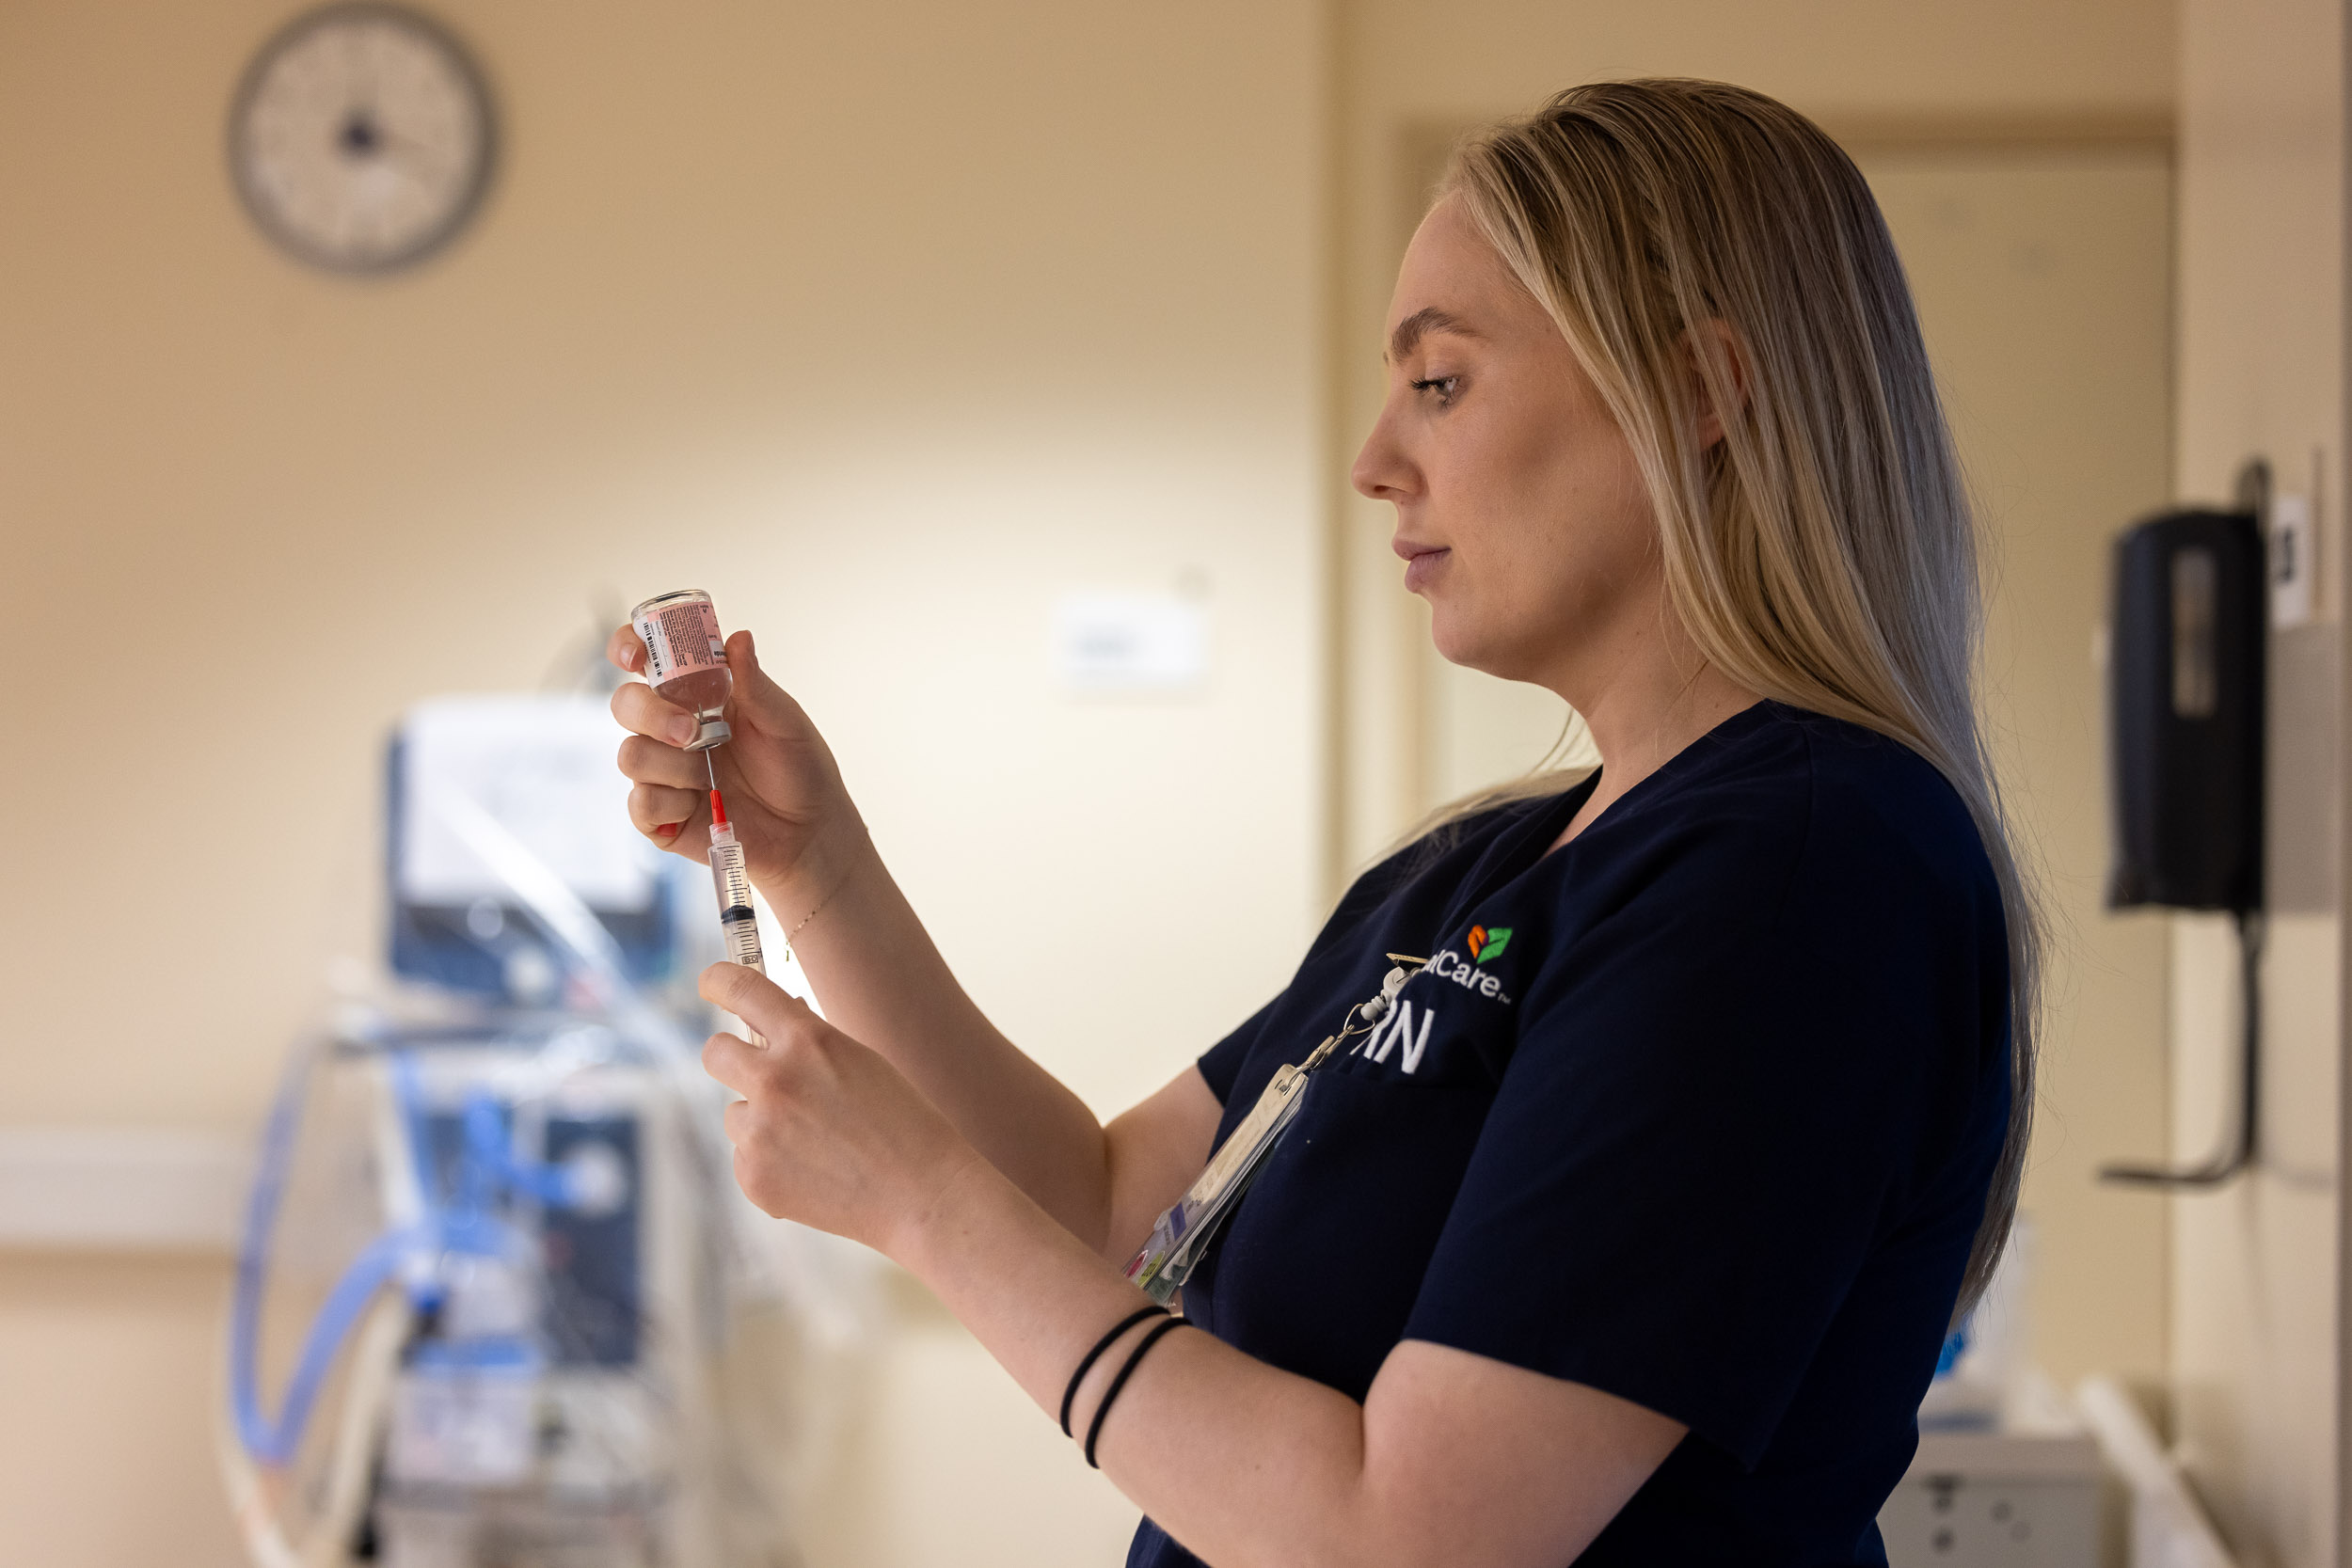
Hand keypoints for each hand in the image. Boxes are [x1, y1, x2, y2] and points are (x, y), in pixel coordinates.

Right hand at [608, 625, 861, 895]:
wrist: (810, 831)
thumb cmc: (801, 769)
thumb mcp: (785, 721)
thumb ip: (755, 684)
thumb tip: (738, 638)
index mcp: (697, 695)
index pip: (646, 660)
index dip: (629, 648)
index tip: (637, 657)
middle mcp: (671, 729)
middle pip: (625, 704)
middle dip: (651, 715)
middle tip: (691, 732)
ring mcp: (662, 773)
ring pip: (630, 755)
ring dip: (673, 766)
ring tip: (712, 778)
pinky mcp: (660, 816)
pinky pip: (640, 803)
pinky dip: (670, 804)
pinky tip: (702, 805)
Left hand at [699, 963, 984, 1257]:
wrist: (920, 1194)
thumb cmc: (901, 1122)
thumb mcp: (859, 1061)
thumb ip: (808, 1041)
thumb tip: (763, 1023)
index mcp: (807, 1040)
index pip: (740, 989)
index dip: (717, 981)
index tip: (711, 984)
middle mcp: (775, 1079)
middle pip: (715, 1052)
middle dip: (731, 1058)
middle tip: (761, 1074)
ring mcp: (759, 1132)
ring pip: (736, 1113)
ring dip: (762, 1120)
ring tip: (815, 1142)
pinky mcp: (752, 1176)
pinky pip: (746, 1155)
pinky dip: (771, 1160)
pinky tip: (813, 1170)